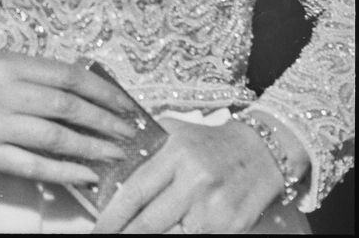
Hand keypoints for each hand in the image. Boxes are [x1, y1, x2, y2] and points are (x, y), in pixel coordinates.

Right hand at [0, 52, 142, 186]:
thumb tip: (84, 90)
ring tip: (117, 154)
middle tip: (129, 133)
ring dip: (92, 147)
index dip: (102, 91)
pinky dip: (65, 172)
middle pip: (66, 107)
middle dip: (105, 121)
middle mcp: (2, 90)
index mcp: (9, 63)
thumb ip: (35, 74)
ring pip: (54, 137)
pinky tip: (87, 174)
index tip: (125, 104)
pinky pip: (33, 167)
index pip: (67, 76)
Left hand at [91, 118, 290, 233]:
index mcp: (177, 153)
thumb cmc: (209, 142)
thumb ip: (146, 147)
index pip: (136, 190)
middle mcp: (196, 181)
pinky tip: (169, 233)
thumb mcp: (174, 132)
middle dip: (125, 234)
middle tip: (105, 237)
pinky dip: (179, 237)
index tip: (97, 227)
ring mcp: (216, 208)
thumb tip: (113, 166)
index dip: (113, 215)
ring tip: (132, 233)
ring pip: (173, 236)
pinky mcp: (233, 226)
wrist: (261, 151)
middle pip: (151, 222)